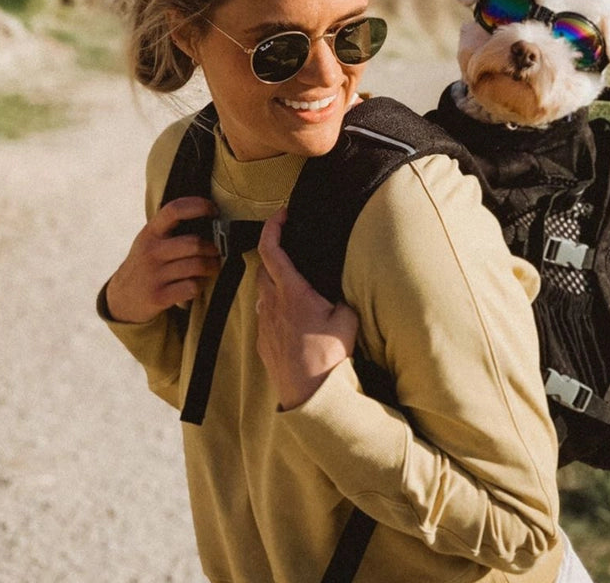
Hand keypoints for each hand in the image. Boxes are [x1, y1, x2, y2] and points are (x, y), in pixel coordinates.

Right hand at [105, 197, 221, 323]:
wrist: (121, 300)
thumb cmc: (146, 265)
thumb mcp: (149, 243)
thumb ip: (170, 231)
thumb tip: (210, 221)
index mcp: (150, 233)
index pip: (174, 210)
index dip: (198, 205)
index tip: (214, 210)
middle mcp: (151, 252)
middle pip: (195, 243)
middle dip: (213, 248)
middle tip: (215, 253)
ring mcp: (154, 275)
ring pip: (198, 266)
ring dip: (211, 267)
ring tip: (210, 268)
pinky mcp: (158, 296)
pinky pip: (192, 287)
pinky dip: (200, 286)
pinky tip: (196, 285)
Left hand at [256, 208, 358, 409]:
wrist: (310, 394)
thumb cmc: (329, 355)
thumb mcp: (347, 319)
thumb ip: (341, 297)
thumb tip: (339, 292)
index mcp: (292, 291)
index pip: (271, 249)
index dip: (273, 227)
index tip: (282, 215)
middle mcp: (272, 303)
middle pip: (262, 267)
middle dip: (273, 253)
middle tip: (290, 249)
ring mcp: (265, 323)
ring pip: (262, 291)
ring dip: (273, 281)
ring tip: (295, 285)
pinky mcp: (263, 341)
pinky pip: (265, 314)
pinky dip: (275, 306)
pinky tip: (293, 316)